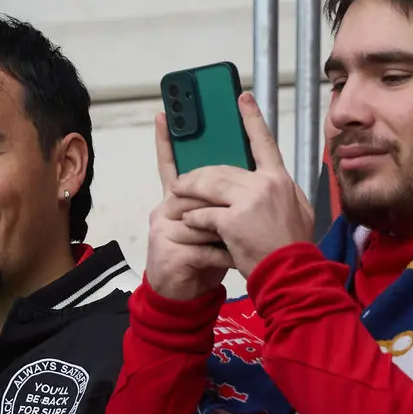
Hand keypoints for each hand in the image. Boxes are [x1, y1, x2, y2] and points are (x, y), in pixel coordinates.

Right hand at [143, 113, 229, 300]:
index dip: (165, 141)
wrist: (183, 298)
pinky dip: (227, 256)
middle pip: (198, 191)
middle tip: (249, 218)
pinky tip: (236, 263)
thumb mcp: (215, 228)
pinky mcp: (169, 252)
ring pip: (206, 219)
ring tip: (247, 247)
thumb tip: (244, 181)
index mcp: (176, 201)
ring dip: (230, 236)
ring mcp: (164, 230)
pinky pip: (207, 247)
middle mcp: (165, 210)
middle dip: (226, 206)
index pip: (170, 166)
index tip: (163, 115)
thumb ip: (222, 206)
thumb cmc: (203, 260)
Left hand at [170, 93, 313, 278]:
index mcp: (280, 179)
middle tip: (182, 180)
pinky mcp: (232, 221)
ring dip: (188, 191)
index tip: (241, 97)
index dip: (251, 118)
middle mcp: (265, 184)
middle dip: (198, 174)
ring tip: (177, 195)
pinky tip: (189, 221)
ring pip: (207, 186)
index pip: (265, 142)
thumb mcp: (297, 210)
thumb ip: (279, 190)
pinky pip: (202, 213)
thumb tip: (265, 178)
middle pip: (221, 168)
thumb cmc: (291, 247)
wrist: (291, 275)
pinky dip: (192, 217)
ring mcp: (249, 202)